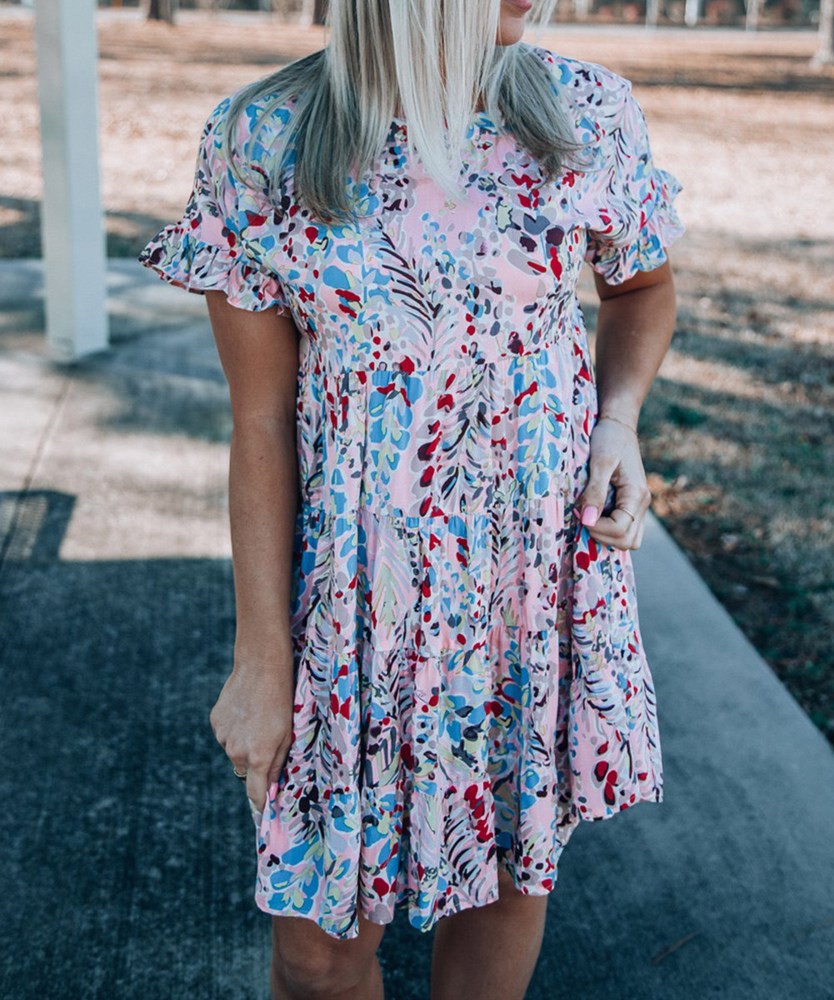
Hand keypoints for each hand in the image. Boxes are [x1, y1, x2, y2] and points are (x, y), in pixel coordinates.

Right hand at [209, 642, 294, 814]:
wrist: (261, 666)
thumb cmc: (283, 699)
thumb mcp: (288, 733)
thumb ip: (278, 762)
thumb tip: (271, 785)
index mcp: (257, 757)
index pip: (256, 794)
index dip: (260, 806)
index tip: (263, 818)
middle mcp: (236, 751)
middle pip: (246, 769)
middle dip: (256, 762)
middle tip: (268, 739)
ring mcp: (223, 736)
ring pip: (235, 751)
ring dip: (244, 743)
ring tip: (257, 718)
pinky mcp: (215, 722)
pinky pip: (226, 734)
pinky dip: (235, 728)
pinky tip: (246, 710)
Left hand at [576, 415, 651, 550]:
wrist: (618, 424)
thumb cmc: (609, 438)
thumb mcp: (600, 462)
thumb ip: (595, 491)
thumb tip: (588, 520)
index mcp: (637, 494)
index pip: (620, 530)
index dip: (597, 528)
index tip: (580, 514)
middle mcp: (642, 503)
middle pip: (628, 541)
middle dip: (602, 535)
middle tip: (583, 518)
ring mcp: (638, 505)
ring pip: (629, 538)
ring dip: (607, 535)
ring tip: (588, 517)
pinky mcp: (631, 503)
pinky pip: (625, 527)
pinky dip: (609, 529)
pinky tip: (593, 514)